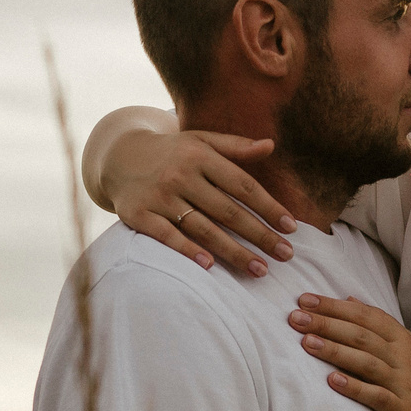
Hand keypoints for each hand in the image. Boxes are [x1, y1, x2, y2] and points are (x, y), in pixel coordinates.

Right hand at [103, 126, 295, 275]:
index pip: (242, 185)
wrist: (119, 156)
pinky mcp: (138, 214)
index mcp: (200, 155)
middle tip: (285, 255)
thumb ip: (236, 146)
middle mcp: (180, 174)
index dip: (269, 207)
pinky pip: (167, 236)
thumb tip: (271, 145)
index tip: (291, 228)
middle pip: (228, 210)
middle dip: (259, 235)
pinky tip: (211, 266)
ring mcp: (159, 196)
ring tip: (259, 269)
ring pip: (203, 228)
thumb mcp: (201, 140)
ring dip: (234, 251)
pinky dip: (188, 251)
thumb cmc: (172, 151)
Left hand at [289, 294, 410, 410]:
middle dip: (327, 323)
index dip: (335, 306)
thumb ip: (380, 326)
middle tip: (295, 316)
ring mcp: (403, 383)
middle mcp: (404, 357)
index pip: (366, 315)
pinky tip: (331, 382)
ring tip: (306, 342)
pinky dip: (354, 387)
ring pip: (366, 361)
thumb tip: (351, 299)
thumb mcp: (408, 350)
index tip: (306, 299)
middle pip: (361, 335)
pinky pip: (376, 396)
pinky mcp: (402, 409)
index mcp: (404, 340)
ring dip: (334, 351)